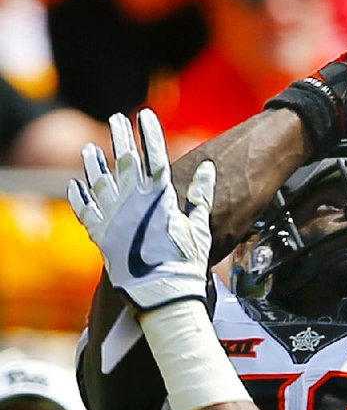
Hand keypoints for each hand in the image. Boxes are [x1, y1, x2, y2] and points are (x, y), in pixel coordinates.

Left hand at [68, 108, 215, 311]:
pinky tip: (75, 186)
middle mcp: (133, 200)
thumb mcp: (200, 228)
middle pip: (125, 160)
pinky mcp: (100, 235)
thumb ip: (200, 197)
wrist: (164, 294)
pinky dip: (78, 197)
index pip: (154, 155)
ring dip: (94, 163)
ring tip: (89, 150)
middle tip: (117, 119)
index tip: (146, 115)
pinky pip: (84, 211)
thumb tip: (208, 170)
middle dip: (121, 136)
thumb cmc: (186, 264)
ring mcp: (113, 216)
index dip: (150, 133)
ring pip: (99, 180)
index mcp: (159, 196)